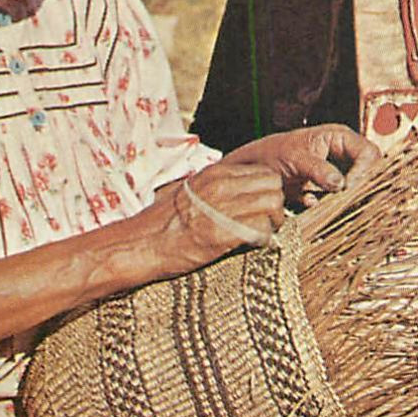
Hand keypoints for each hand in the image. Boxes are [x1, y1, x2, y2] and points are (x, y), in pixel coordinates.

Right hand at [149, 161, 285, 270]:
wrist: (142, 244)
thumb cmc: (165, 221)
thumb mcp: (192, 190)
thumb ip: (218, 184)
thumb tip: (243, 187)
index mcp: (216, 173)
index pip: (264, 172)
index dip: (268, 190)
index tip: (262, 205)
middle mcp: (221, 186)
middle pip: (274, 186)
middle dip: (275, 204)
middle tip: (267, 220)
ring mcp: (223, 209)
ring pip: (272, 205)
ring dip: (272, 221)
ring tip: (261, 232)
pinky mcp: (223, 234)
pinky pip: (261, 229)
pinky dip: (262, 238)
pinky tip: (251, 244)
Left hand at [222, 124, 380, 206]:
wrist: (255, 169)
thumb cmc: (272, 154)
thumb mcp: (294, 159)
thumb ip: (317, 169)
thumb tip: (340, 183)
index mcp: (340, 137)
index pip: (369, 153)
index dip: (364, 171)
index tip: (348, 188)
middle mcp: (344, 153)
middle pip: (369, 171)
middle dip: (360, 187)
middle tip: (346, 202)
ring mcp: (340, 171)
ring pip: (359, 187)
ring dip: (349, 199)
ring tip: (333, 206)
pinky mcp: (332, 189)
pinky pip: (345, 200)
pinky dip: (337, 206)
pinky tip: (321, 206)